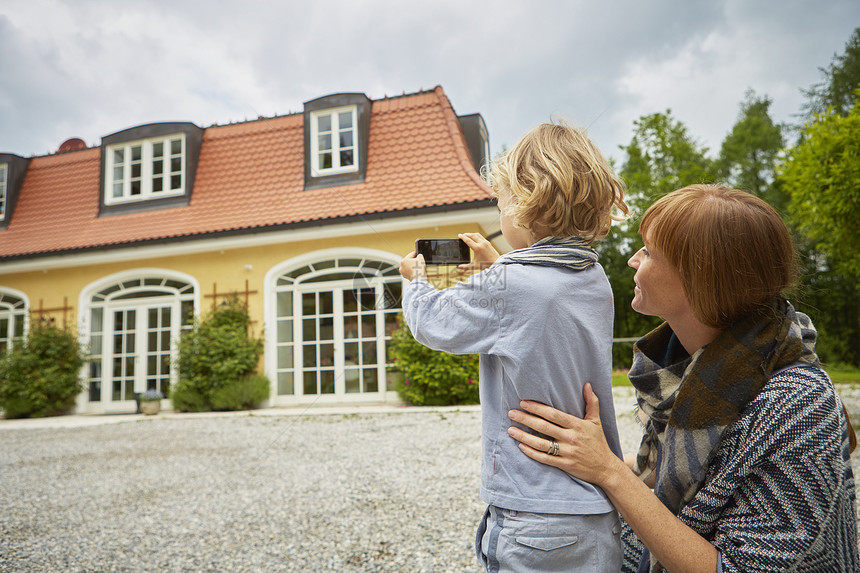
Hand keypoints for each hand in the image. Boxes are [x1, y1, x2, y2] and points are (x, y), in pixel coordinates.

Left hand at [399, 252, 425, 280]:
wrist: (418, 279)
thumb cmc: (418, 268)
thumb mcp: (420, 258)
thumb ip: (419, 255)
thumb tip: (419, 256)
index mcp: (403, 260)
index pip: (411, 254)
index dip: (416, 254)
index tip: (418, 254)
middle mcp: (401, 266)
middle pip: (409, 261)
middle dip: (413, 260)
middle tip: (419, 261)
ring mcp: (403, 272)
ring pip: (408, 266)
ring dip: (412, 266)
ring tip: (418, 266)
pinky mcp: (405, 276)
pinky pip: (409, 271)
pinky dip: (412, 271)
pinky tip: (416, 271)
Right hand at [457, 232, 499, 272]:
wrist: (496, 264)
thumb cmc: (486, 265)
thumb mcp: (474, 266)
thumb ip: (465, 267)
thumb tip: (458, 267)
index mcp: (477, 248)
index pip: (468, 240)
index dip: (463, 237)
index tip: (459, 235)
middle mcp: (482, 243)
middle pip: (472, 235)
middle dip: (467, 234)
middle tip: (462, 235)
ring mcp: (486, 242)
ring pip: (477, 235)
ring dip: (472, 234)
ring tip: (468, 235)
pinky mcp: (488, 243)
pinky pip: (481, 236)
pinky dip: (476, 236)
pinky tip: (475, 238)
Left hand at [507, 383, 621, 486]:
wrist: (606, 468)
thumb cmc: (599, 442)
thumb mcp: (596, 421)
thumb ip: (591, 402)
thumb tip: (587, 384)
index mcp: (577, 425)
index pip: (553, 414)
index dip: (537, 408)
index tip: (523, 403)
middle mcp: (571, 438)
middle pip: (543, 426)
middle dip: (525, 419)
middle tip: (511, 413)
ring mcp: (567, 452)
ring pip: (541, 443)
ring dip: (524, 436)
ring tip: (511, 430)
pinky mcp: (565, 465)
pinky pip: (544, 458)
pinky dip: (532, 453)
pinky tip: (521, 446)